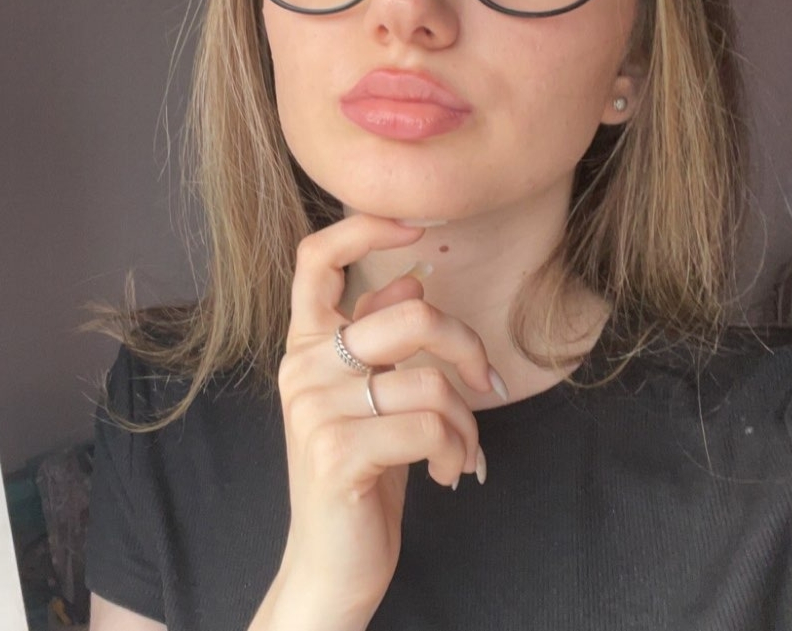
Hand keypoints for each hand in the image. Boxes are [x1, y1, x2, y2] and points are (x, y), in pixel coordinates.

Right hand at [261, 214, 501, 627]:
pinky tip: (449, 474)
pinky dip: (458, 452)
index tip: (416, 228)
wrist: (331, 564)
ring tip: (462, 452)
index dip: (365, 228)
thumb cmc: (362, 473)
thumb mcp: (372, 398)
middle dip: (468, 348)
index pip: (315, 259)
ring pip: (432, 381)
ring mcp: (314, 410)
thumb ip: (379, 337)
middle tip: (489, 384)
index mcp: (307, 345)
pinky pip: (430, 426)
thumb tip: (415, 277)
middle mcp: (301, 368)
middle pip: (412, 314)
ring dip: (468, 423)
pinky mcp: (336, 452)